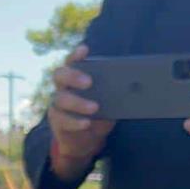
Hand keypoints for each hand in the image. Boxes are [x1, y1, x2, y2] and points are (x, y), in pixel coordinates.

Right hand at [47, 45, 116, 179]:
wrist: (88, 139)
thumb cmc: (101, 114)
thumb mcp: (111, 102)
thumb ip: (115, 93)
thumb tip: (133, 86)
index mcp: (76, 78)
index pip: (72, 62)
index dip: (75, 55)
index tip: (84, 50)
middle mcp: (63, 87)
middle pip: (60, 75)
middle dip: (73, 76)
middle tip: (89, 82)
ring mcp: (58, 104)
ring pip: (61, 98)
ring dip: (78, 103)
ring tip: (95, 107)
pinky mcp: (56, 120)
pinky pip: (61, 119)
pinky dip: (75, 121)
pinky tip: (86, 123)